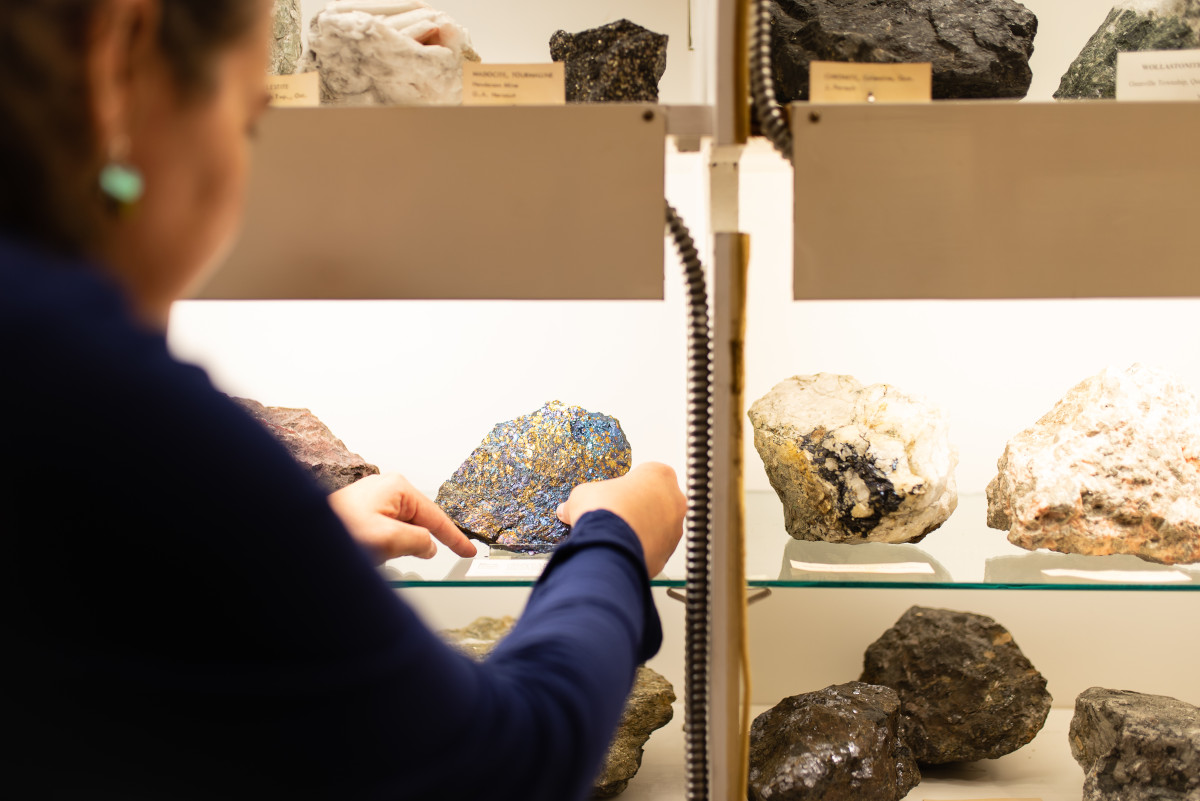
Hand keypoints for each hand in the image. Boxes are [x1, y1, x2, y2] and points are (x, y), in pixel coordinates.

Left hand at [328, 473, 477, 562]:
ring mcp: (374, 500)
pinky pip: (387, 531)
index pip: (436, 517)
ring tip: (377, 553)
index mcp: (397, 488)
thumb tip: (428, 545)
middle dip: (418, 541)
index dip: (455, 537)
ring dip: (396, 546)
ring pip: (402, 529)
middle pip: (420, 521)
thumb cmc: (337, 530)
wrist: (299, 535)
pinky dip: (386, 545)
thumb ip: (418, 541)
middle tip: (413, 556)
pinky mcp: (363, 513)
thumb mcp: (388, 539)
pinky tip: (372, 553)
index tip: (469, 550)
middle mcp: (387, 489)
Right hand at [556, 463, 685, 577]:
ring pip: (660, 527)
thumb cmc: (606, 511)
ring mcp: (675, 528)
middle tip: (618, 514)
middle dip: (640, 507)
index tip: (617, 493)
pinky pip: (656, 548)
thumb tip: (567, 509)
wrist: (610, 546)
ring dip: (642, 529)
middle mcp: (674, 499)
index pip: (648, 474)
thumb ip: (583, 498)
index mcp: (659, 475)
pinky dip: (642, 549)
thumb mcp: (583, 495)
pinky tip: (623, 549)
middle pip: (658, 501)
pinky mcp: (668, 552)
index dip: (630, 484)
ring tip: (618, 535)